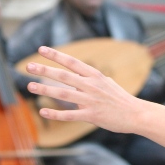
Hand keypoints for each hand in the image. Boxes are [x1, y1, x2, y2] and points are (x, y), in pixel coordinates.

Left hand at [26, 46, 145, 133]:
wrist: (136, 114)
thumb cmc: (121, 99)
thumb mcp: (107, 84)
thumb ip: (91, 81)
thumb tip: (78, 80)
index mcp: (95, 76)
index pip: (72, 62)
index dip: (56, 55)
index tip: (41, 49)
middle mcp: (92, 86)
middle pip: (64, 76)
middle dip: (45, 70)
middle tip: (28, 66)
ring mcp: (91, 100)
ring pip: (64, 94)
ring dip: (45, 89)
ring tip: (30, 86)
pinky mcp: (92, 115)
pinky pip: (70, 115)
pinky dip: (55, 113)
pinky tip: (43, 111)